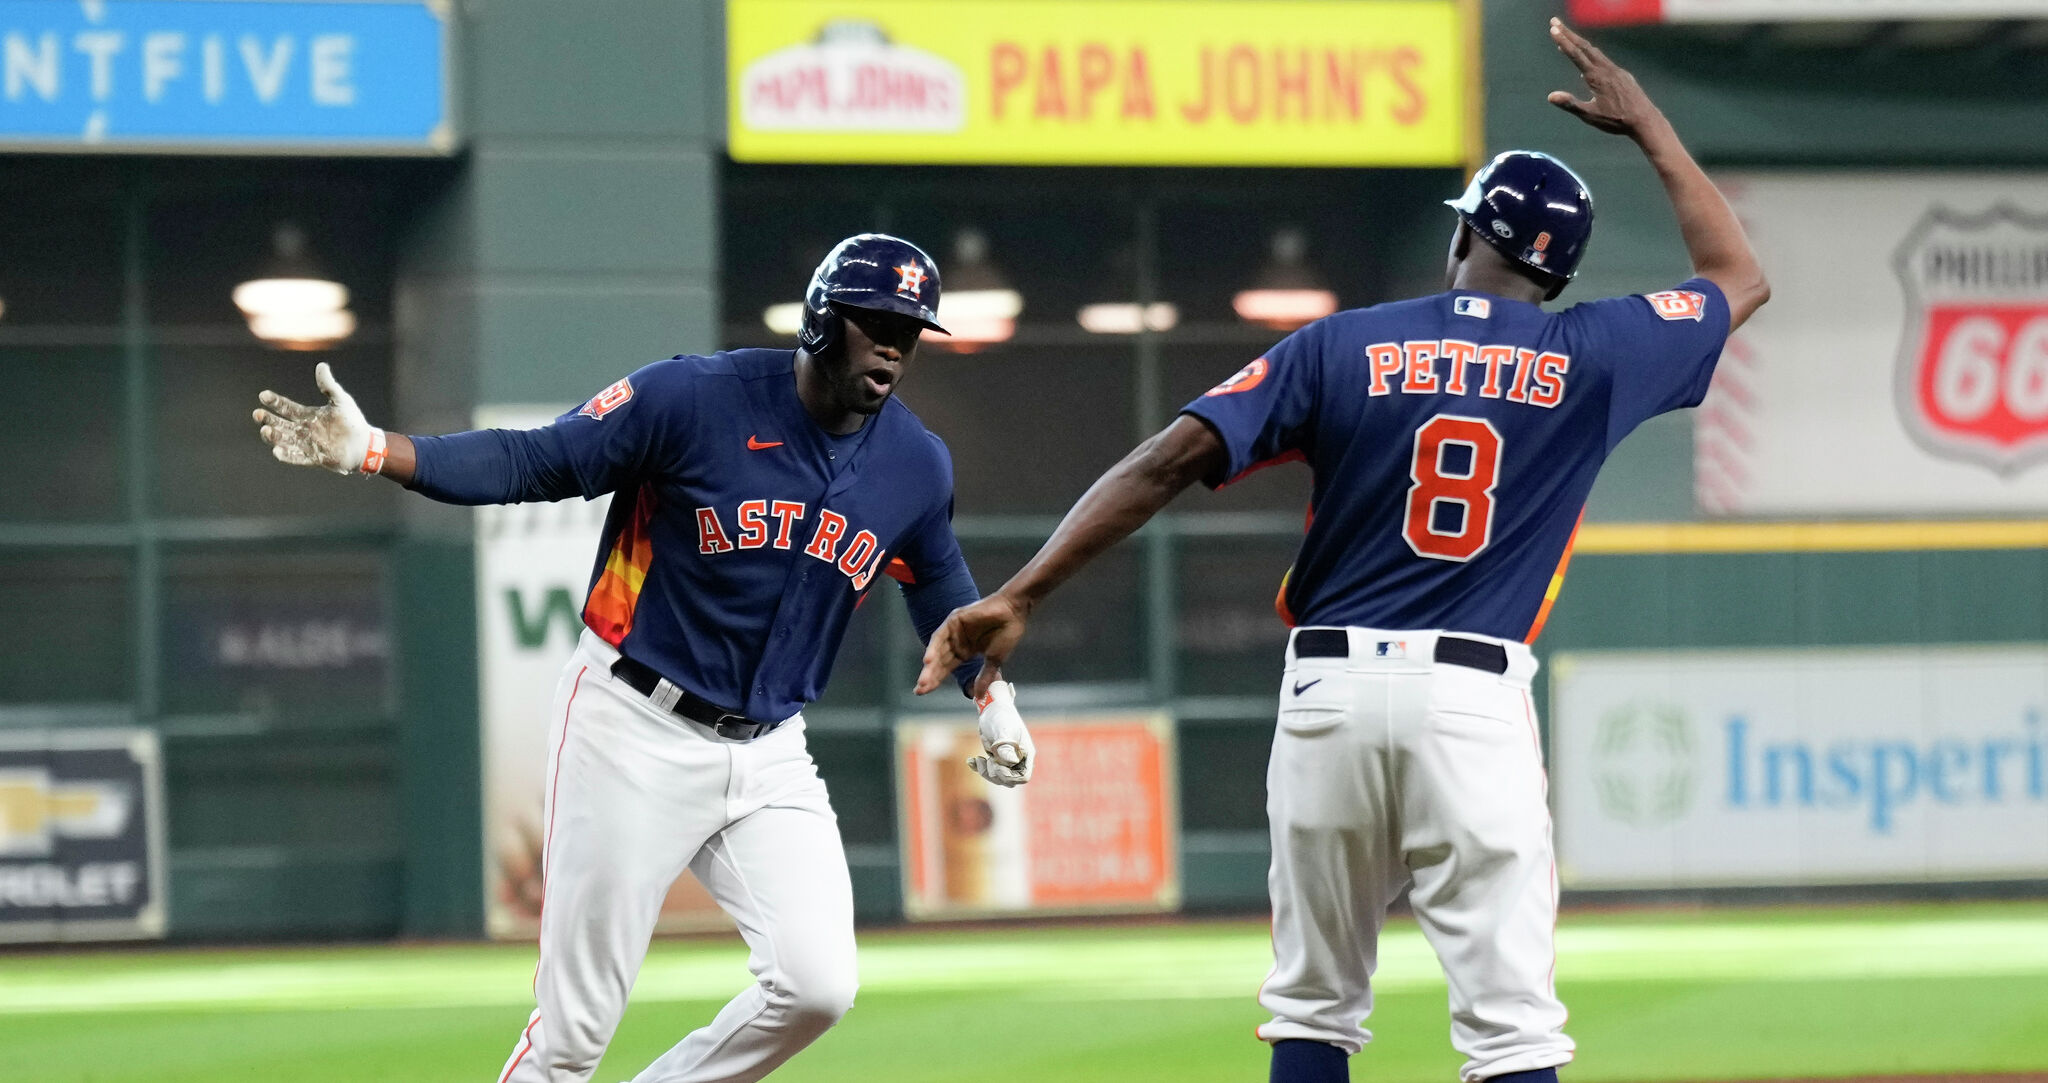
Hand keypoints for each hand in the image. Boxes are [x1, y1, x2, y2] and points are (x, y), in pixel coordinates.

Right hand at [252, 362, 376, 474]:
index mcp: (307, 415)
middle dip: (267, 419)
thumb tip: (321, 365)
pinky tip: (277, 451)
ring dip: (273, 436)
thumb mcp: (341, 400)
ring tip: (265, 430)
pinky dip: (287, 455)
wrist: (365, 444)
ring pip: (284, 440)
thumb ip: (329, 385)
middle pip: (280, 424)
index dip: (274, 402)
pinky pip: (297, 457)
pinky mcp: (314, 457)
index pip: (286, 407)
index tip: (263, 395)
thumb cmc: (352, 421)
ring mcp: (307, 444)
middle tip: (257, 414)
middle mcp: (303, 430)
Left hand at [915, 591, 1029, 695]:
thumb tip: (979, 697)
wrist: (1014, 612)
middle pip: (939, 661)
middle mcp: (957, 641)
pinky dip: (933, 648)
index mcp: (965, 650)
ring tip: (923, 681)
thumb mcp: (994, 660)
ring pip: (937, 650)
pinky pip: (940, 635)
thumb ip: (984, 677)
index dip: (936, 680)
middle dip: (929, 676)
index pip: (946, 667)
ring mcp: (954, 630)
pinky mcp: (954, 620)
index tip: (924, 692)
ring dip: (930, 665)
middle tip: (920, 690)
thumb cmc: (1007, 633)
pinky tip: (928, 661)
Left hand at [966, 680, 1032, 786]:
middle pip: (1010, 780)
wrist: (991, 708)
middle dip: (995, 774)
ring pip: (999, 778)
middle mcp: (1018, 758)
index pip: (1023, 777)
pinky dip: (979, 768)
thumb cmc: (1000, 716)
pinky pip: (990, 771)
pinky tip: (971, 761)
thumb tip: (1012, 762)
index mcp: (1025, 753)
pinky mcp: (997, 758)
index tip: (997, 765)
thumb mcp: (1002, 730)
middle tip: (986, 760)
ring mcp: (1007, 760)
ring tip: (977, 760)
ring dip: (986, 772)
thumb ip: (1007, 747)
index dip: (1010, 776)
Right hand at [1546, 18, 1664, 137]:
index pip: (1576, 55)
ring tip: (1568, 38)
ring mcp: (1616, 71)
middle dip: (1568, 34)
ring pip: (1595, 52)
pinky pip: (1604, 61)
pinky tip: (1589, 64)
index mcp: (1597, 77)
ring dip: (1580, 43)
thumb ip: (1570, 104)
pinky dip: (1592, 55)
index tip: (1553, 29)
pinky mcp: (1623, 76)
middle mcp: (1607, 69)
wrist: (1645, 120)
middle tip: (1555, 22)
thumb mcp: (1590, 115)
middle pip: (1584, 47)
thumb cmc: (1616, 121)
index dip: (1563, 41)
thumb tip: (1551, 96)